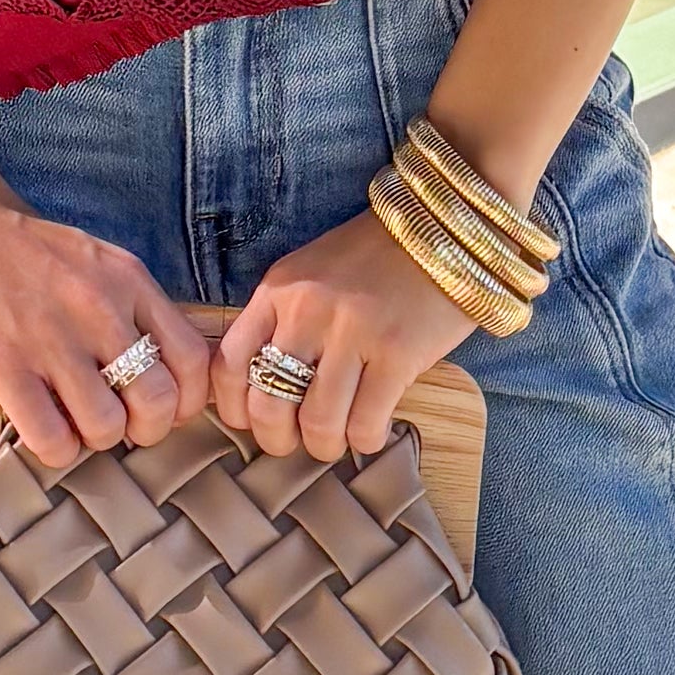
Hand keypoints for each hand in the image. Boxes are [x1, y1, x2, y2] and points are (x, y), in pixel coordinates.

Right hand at [0, 189, 203, 469]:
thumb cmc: (19, 247)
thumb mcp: (94, 260)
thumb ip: (129, 305)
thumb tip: (158, 366)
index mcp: (128, 281)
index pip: (194, 359)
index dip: (186, 401)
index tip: (163, 408)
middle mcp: (99, 310)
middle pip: (159, 402)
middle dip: (144, 430)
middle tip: (118, 426)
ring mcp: (51, 340)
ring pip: (106, 427)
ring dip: (94, 440)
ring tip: (74, 426)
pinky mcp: (3, 365)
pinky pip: (51, 437)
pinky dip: (54, 449)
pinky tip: (42, 430)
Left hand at [209, 205, 476, 463]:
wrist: (445, 229)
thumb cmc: (375, 258)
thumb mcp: (311, 274)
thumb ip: (283, 318)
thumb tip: (264, 388)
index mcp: (278, 290)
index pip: (229, 365)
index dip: (234, 410)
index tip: (250, 424)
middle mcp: (307, 310)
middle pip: (268, 405)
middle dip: (278, 440)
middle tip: (296, 443)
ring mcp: (353, 332)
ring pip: (318, 422)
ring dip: (324, 446)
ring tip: (337, 440)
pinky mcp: (398, 353)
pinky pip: (366, 422)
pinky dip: (364, 440)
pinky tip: (371, 431)